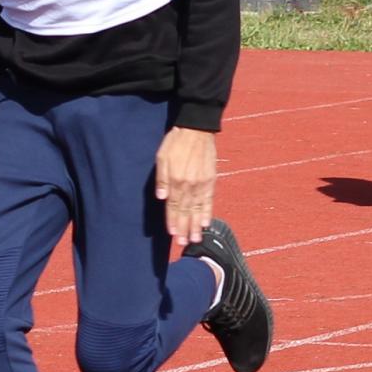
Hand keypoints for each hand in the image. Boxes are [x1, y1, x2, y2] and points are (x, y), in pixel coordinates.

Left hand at [155, 126, 218, 247]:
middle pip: (186, 210)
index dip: (172, 221)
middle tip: (182, 243)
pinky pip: (209, 199)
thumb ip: (161, 178)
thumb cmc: (175, 142)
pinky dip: (207, 212)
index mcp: (176, 180)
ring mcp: (202, 184)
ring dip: (195, 225)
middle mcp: (190, 185)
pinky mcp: (210, 180)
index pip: (173, 205)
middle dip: (183, 228)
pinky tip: (205, 223)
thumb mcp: (162, 157)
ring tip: (195, 239)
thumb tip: (161, 198)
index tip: (172, 235)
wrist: (197, 129)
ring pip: (198, 208)